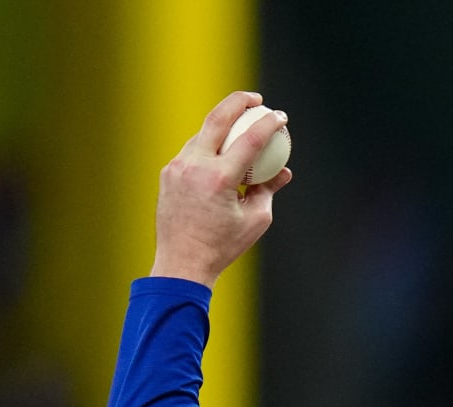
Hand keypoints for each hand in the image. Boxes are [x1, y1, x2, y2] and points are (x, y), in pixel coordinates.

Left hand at [150, 90, 293, 287]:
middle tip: (256, 99)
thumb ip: (269, 190)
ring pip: (203, 134)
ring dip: (223, 127)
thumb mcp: (256, 220)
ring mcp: (177, 166)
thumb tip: (283, 171)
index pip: (249, 140)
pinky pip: (192, 151)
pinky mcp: (169, 172)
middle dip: (238, 102)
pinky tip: (221, 153)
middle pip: (217, 118)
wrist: (182, 261)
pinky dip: (210, 147)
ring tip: (240, 127)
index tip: (280, 116)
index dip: (268, 124)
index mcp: (219, 179)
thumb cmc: (223, 245)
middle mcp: (195, 166)